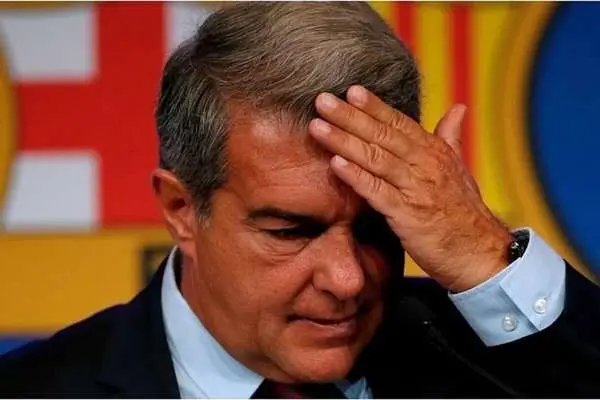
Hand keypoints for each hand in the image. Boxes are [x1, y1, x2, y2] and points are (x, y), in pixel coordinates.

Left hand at [308, 85, 512, 291]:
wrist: (480, 254)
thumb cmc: (464, 212)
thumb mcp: (459, 170)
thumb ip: (450, 138)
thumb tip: (457, 108)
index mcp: (434, 152)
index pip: (399, 123)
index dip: (374, 106)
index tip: (350, 90)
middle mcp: (425, 165)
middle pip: (382, 135)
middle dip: (350, 116)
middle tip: (322, 100)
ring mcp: (416, 189)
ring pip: (376, 158)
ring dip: (344, 141)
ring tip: (318, 126)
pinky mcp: (408, 215)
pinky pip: (377, 192)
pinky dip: (356, 177)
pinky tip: (335, 164)